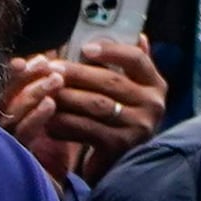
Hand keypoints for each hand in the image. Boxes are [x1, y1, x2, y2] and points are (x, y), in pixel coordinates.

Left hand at [8, 38, 167, 179]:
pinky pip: (85, 128)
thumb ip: (130, 66)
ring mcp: (138, 127)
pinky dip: (63, 122)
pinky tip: (49, 119)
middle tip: (50, 68)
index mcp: (155, 85)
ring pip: (95, 104)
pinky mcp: (119, 146)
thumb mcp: (130, 92)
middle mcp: (153, 105)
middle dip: (76, 73)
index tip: (85, 47)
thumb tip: (138, 35)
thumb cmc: (119, 120)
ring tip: (45, 91)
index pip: (137, 60)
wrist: (122, 164)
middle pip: (110, 81)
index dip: (111, 51)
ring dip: (66, 96)